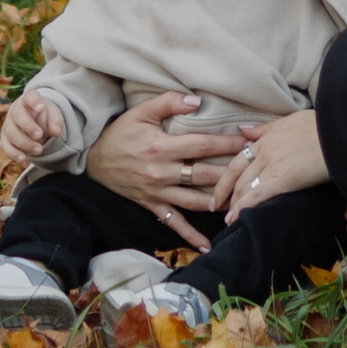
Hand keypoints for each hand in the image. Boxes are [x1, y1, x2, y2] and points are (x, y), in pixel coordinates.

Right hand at [0, 88, 69, 164]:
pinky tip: (22, 158)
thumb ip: (56, 122)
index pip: (30, 97)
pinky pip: (5, 146)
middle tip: (40, 135)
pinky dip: (13, 153)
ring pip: (11, 133)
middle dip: (28, 127)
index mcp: (29, 100)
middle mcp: (16, 111)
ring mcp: (8, 125)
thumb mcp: (53, 116)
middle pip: (18, 115)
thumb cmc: (43, 117)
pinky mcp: (5, 139)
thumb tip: (56, 131)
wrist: (33, 123)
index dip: (34, 101)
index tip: (40, 108)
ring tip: (39, 150)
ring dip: (24, 143)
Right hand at [85, 91, 242, 255]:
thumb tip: (197, 101)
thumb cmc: (121, 133)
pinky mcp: (152, 206)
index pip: (202, 146)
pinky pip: (174, 223)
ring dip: (219, 202)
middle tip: (253, 171)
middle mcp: (162, 173)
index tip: (247, 142)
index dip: (226, 144)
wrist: (94, 161)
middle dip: (231, 173)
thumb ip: (169, 102)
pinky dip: (191, 237)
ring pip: (195, 200)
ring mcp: (158, 193)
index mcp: (161, 147)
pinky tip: (208, 246)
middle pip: (204, 175)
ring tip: (242, 201)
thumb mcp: (141, 111)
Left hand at [224, 107, 329, 218]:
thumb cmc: (321, 126)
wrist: (339, 133)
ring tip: (227, 220)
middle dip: (223, 193)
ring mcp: (272, 165)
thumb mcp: (291, 120)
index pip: (238, 160)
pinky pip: (256, 196)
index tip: (219, 189)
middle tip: (216, 208)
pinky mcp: (282, 179)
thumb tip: (244, 130)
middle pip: (237, 175)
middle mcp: (264, 151)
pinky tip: (236, 220)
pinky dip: (243, 209)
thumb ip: (266, 128)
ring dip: (233, 205)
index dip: (226, 177)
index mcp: (266, 138)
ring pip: (244, 187)